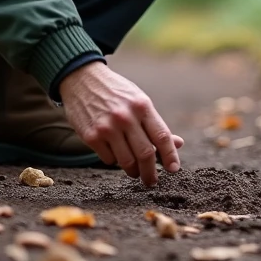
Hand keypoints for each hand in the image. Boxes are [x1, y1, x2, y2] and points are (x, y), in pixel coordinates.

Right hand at [59, 62, 183, 186]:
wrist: (82, 79)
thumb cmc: (116, 93)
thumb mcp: (138, 101)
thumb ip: (155, 124)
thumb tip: (178, 144)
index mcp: (141, 106)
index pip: (162, 136)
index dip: (170, 156)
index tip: (174, 169)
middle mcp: (125, 117)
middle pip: (145, 154)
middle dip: (150, 173)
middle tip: (151, 181)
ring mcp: (107, 127)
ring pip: (127, 162)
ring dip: (133, 171)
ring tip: (134, 171)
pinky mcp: (91, 136)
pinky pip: (108, 159)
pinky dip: (114, 160)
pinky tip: (113, 152)